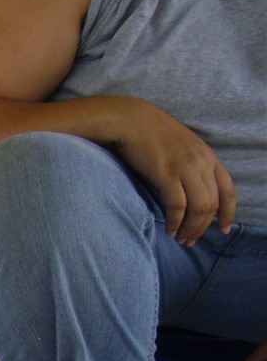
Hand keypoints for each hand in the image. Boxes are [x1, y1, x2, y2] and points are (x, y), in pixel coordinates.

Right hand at [113, 101, 234, 244]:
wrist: (132, 120)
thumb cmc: (152, 135)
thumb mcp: (183, 147)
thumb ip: (192, 166)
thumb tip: (193, 191)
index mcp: (209, 157)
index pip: (228, 190)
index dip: (228, 213)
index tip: (223, 229)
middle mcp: (202, 163)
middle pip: (212, 204)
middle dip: (203, 227)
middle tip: (191, 240)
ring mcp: (185, 168)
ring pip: (198, 208)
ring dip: (190, 228)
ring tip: (180, 238)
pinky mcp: (167, 174)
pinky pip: (178, 205)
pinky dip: (175, 221)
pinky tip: (169, 229)